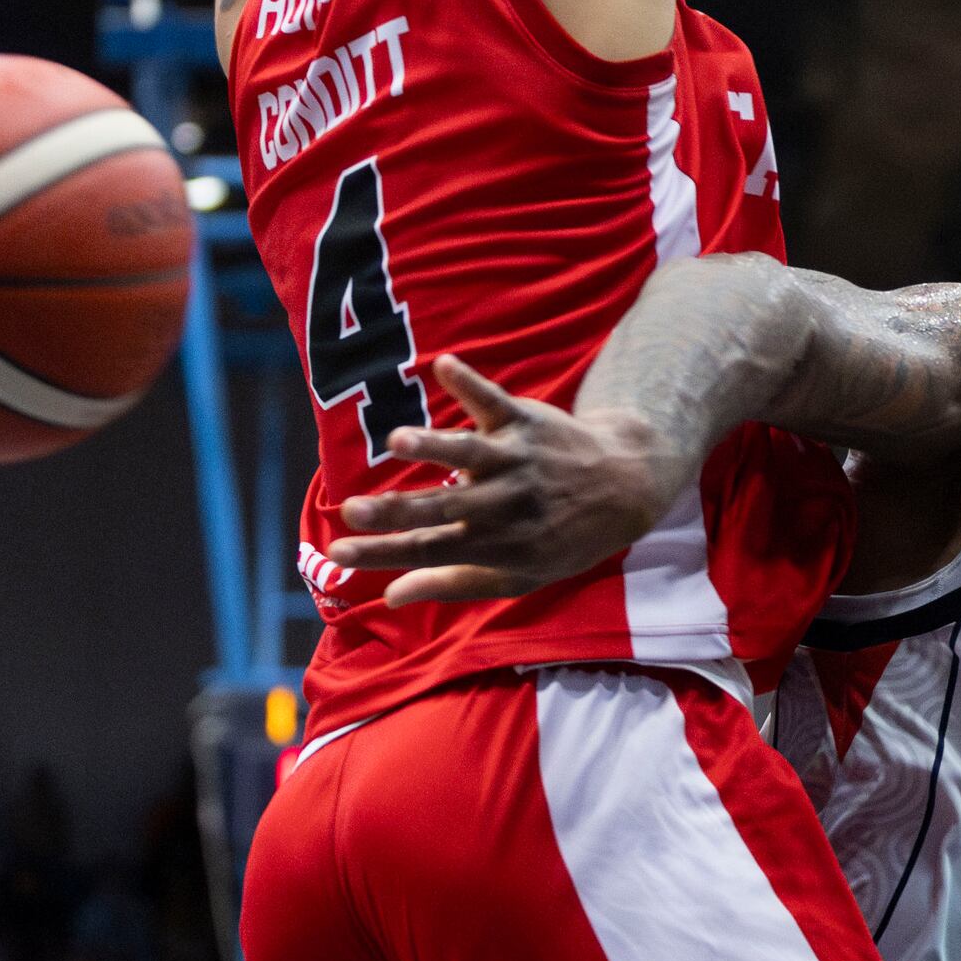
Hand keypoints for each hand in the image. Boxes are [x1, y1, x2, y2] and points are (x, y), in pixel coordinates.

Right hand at [326, 356, 681, 607]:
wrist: (623, 488)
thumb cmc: (561, 537)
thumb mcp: (517, 576)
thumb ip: (451, 583)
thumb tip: (390, 596)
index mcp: (496, 544)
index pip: (430, 550)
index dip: (382, 553)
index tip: (338, 553)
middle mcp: (504, 503)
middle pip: (441, 508)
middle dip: (393, 510)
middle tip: (350, 510)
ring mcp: (514, 459)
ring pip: (469, 452)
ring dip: (434, 446)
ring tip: (397, 441)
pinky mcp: (524, 421)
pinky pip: (495, 400)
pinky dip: (469, 382)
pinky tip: (443, 364)